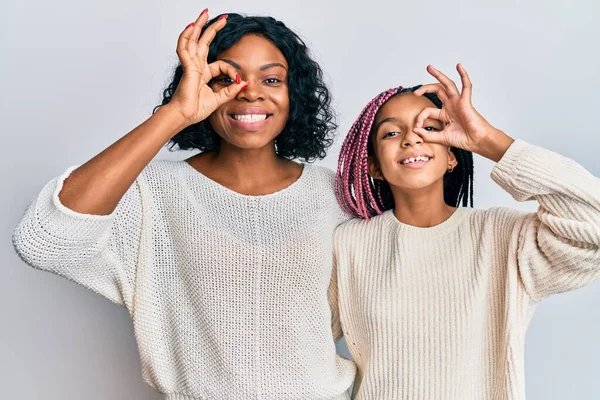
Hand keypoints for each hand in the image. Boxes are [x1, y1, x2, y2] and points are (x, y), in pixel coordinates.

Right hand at [169, 11, 246, 126]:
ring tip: (204, 13)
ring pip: (193, 40)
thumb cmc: (195, 110)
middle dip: (212, 28)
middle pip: (203, 42)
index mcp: (203, 73)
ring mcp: (190, 65)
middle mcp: (196, 66)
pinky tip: (190, 27)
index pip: (221, 64)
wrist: (184, 116)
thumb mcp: (219, 99)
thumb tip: (244, 83)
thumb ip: (230, 91)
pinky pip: (184, 49)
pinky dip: (186, 37)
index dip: (232, 71)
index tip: (239, 80)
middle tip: (222, 18)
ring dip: (198, 26)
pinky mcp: (187, 68)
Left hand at [413, 64, 512, 160]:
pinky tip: (459, 66)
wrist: (477, 142)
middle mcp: (450, 106)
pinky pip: (466, 86)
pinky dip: (463, 75)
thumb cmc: (463, 139)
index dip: (420, 118)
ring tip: (429, 68)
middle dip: (425, 88)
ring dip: (438, 75)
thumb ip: (428, 135)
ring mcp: (458, 102)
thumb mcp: (441, 138)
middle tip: (415, 92)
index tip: (417, 127)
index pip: (427, 111)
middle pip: (436, 91)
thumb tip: (414, 130)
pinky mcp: (466, 102)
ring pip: (447, 84)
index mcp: (444, 114)